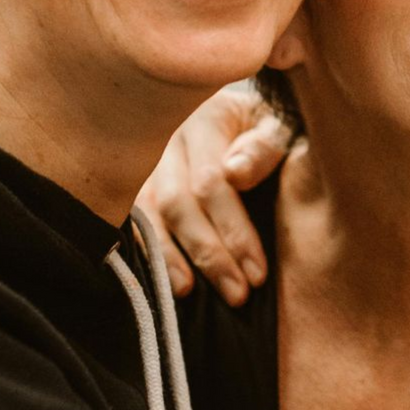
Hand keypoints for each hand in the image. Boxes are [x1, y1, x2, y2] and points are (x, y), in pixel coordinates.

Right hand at [137, 86, 290, 302]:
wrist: (238, 115)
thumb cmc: (265, 126)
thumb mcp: (278, 125)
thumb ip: (264, 147)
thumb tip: (236, 173)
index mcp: (206, 119)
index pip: (212, 181)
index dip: (234, 231)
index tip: (257, 274)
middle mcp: (168, 140)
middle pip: (177, 202)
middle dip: (208, 253)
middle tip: (236, 294)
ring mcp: (146, 163)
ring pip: (147, 213)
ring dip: (168, 257)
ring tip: (188, 293)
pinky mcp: (134, 185)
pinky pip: (130, 220)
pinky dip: (144, 251)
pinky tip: (157, 280)